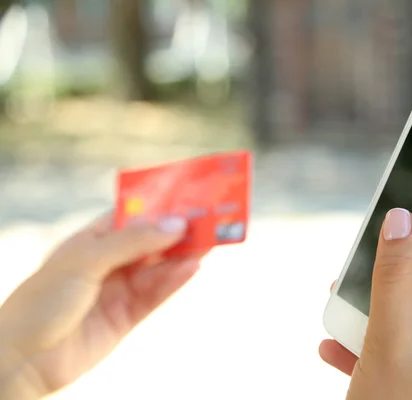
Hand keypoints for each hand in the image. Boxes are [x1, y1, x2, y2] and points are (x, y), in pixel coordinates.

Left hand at [0, 213, 206, 398]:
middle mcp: (109, 262)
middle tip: (211, 219)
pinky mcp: (128, 316)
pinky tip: (193, 268)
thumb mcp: (86, 260)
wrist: (24, 359)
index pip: (133, 216)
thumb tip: (176, 225)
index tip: (189, 197)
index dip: (159, 206)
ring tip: (211, 241)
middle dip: (178, 231)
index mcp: (92, 239)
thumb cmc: (43, 299)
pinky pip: (157, 294)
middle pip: (151, 242)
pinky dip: (175, 281)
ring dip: (183, 255)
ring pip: (159, 268)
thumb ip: (132, 242)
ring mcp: (119, 289)